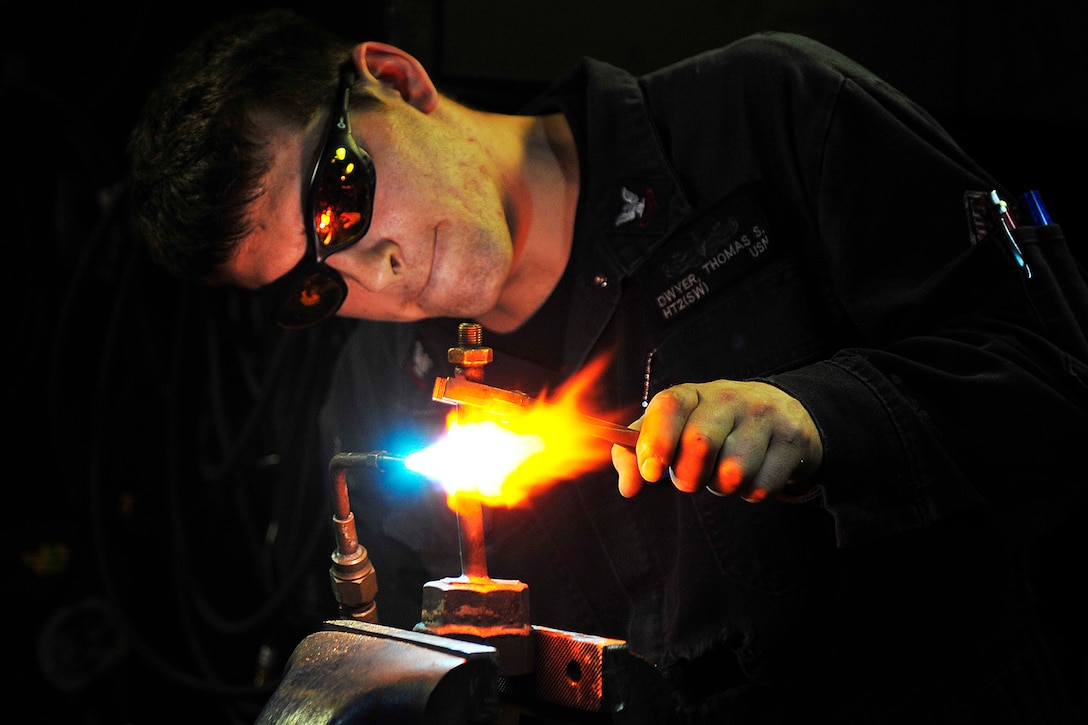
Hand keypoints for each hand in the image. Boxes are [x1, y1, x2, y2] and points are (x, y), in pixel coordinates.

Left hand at [611, 380, 822, 500]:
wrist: (781, 416)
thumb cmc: (713, 431)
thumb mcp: (673, 433)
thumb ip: (638, 455)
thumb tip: (628, 487)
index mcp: (692, 394)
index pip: (669, 407)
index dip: (655, 441)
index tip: (651, 472)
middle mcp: (729, 397)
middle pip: (700, 443)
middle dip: (689, 477)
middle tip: (691, 478)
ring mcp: (764, 416)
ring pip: (733, 472)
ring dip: (722, 487)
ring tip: (725, 471)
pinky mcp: (792, 439)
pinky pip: (761, 487)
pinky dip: (751, 492)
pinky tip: (754, 473)